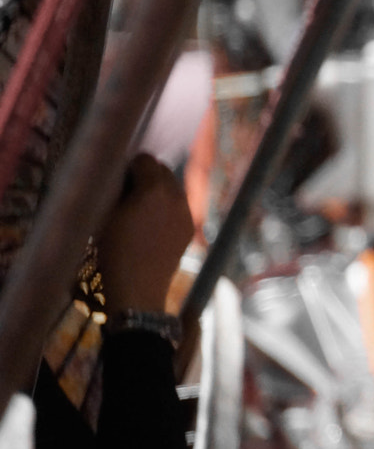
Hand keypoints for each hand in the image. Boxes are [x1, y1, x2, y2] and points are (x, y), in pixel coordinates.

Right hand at [96, 154, 194, 314]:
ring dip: (159, 190)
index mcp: (154, 189)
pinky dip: (168, 207)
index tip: (119, 179)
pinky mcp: (191, 228)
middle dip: (147, 175)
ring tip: (140, 208)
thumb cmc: (114, 251)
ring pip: (174, 188)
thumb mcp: (107, 215)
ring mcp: (187, 212)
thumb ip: (118, 189)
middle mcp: (177, 196)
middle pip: (164, 170)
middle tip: (128, 191)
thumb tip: (123, 175)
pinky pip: (180, 206)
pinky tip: (152, 224)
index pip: (145, 159)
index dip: (130, 166)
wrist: (138, 288)